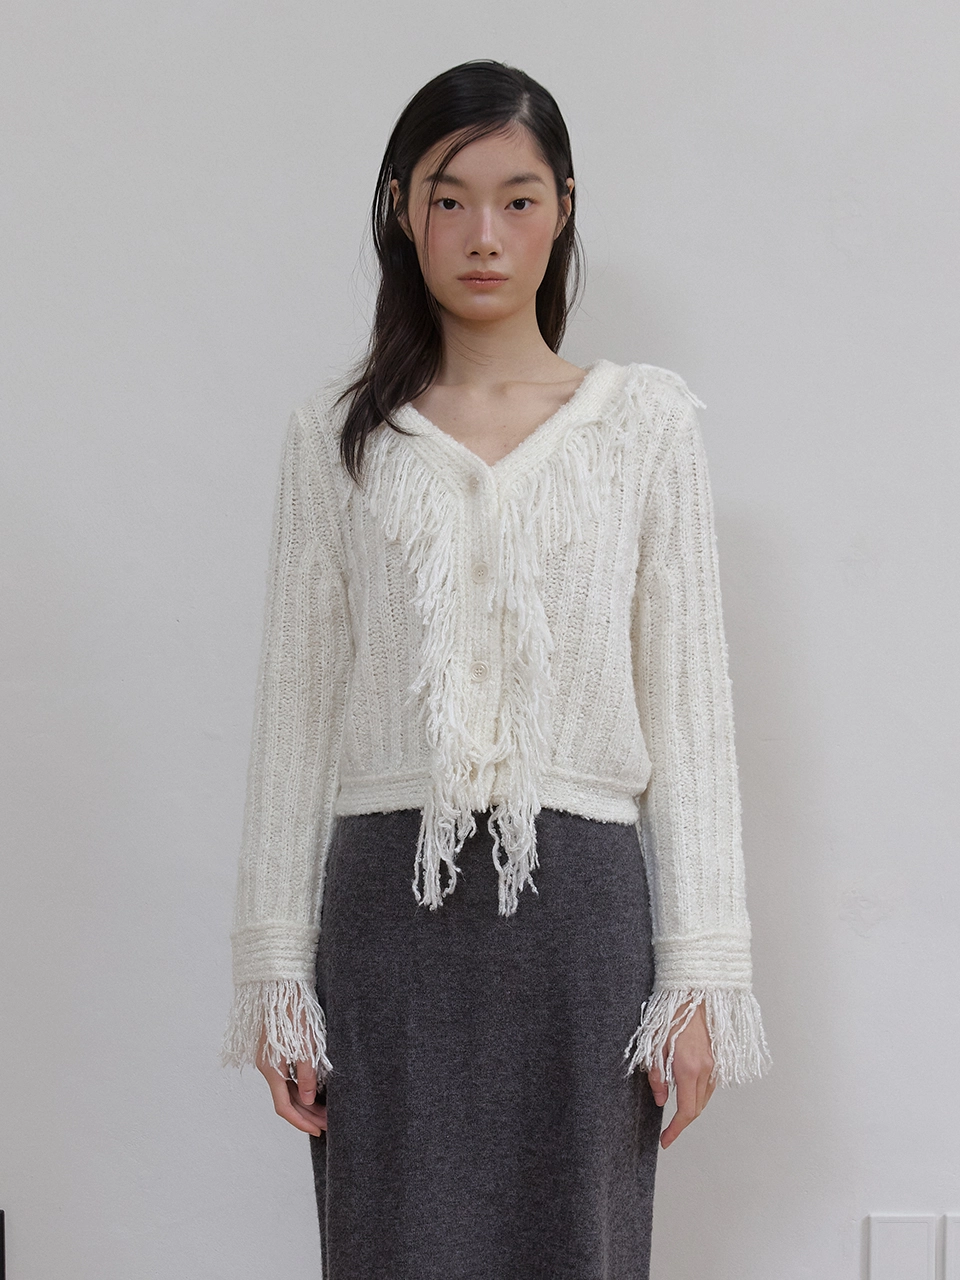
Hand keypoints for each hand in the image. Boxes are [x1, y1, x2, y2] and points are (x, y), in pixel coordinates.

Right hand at [256, 1022, 326, 1138]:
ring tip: (327, 1110)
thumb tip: (307, 1100)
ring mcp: (271, 1059)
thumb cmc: (294, 1012)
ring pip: (288, 1089)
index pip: (284, 1106)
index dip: (301, 1121)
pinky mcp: (277, 1050)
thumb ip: (306, 1075)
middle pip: (287, 1099)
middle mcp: (268, 1067)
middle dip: (308, 1114)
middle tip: (329, 1123)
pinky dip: (302, 1088)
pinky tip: (316, 1091)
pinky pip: (288, 1077)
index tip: (318, 1131)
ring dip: (306, 1102)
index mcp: (271, 1068)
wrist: (281, 985)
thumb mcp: (305, 1046)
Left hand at [647, 1000, 716, 1148]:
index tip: (666, 1140)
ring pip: (705, 1097)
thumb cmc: (670, 1016)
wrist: (693, 994)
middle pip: (698, 1108)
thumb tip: (661, 1100)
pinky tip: (688, 1088)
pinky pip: (710, 1085)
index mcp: (688, 1069)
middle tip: (668, 1128)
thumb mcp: (654, 1047)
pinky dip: (699, 1093)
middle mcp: (705, 1070)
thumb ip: (657, 1077)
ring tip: (676, 1106)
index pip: (686, 1111)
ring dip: (692, 1106)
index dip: (676, 1130)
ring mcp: (714, 1064)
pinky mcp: (717, 1058)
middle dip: (683, 1120)